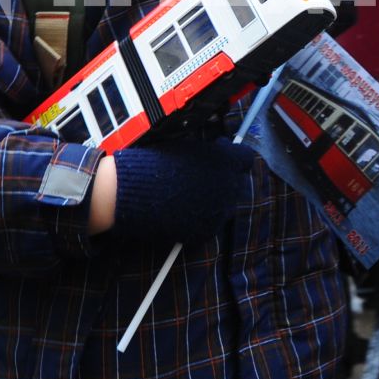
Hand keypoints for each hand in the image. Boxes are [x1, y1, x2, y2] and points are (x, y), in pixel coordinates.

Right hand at [103, 137, 252, 244]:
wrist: (132, 192)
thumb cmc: (155, 163)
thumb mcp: (187, 148)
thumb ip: (209, 154)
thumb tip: (218, 153)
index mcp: (226, 161)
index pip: (245, 159)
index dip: (232, 157)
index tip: (220, 156)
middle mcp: (229, 187)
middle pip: (237, 183)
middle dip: (224, 179)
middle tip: (202, 179)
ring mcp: (219, 211)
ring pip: (226, 206)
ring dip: (215, 200)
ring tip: (190, 196)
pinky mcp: (206, 230)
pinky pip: (212, 222)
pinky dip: (202, 217)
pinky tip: (184, 210)